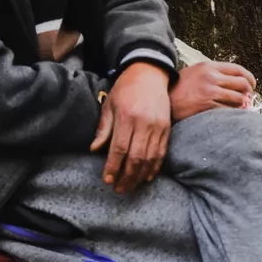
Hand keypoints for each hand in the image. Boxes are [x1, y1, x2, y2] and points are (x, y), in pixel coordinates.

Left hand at [90, 62, 171, 191]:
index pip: (119, 148)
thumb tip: (94, 150)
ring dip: (140, 175)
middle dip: (127, 176)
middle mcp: (144, 123)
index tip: (108, 180)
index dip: (113, 166)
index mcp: (127, 116)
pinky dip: (155, 166)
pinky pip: (162, 152)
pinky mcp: (167, 128)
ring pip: (150, 158)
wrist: (150, 73)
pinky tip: (147, 176)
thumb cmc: (125, 89)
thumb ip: (103, 128)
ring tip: (131, 186)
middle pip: (136, 157)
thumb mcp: (109, 104)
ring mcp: (158, 126)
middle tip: (119, 189)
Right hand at [170, 62, 255, 121]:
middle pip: (242, 83)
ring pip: (239, 98)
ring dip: (243, 104)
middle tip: (249, 99)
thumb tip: (236, 81)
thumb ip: (213, 73)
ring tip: (241, 108)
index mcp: (208, 66)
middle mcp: (210, 77)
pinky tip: (231, 115)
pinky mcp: (207, 106)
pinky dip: (234, 113)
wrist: (164, 102)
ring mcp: (209, 92)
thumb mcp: (195, 73)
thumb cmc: (179, 89)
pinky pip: (229, 110)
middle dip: (249, 92)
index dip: (249, 78)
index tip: (252, 85)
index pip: (238, 69)